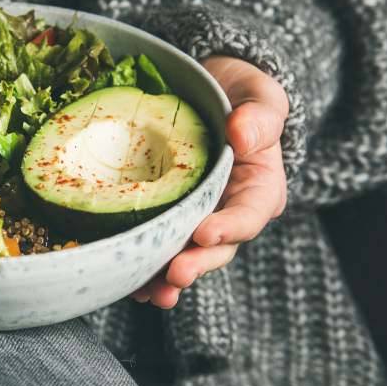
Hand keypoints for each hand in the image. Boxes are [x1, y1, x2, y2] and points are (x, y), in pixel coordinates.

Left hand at [131, 56, 288, 307]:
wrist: (209, 92)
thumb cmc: (239, 95)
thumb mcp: (260, 96)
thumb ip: (259, 116)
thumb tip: (243, 135)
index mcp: (259, 188)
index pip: (249, 214)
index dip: (228, 228)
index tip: (204, 234)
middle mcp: (229, 212)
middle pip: (217, 248)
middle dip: (196, 264)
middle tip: (174, 274)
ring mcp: (198, 219)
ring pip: (186, 256)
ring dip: (167, 279)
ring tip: (149, 293)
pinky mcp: (169, 219)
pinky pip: (157, 247)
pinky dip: (143, 266)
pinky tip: (126, 281)